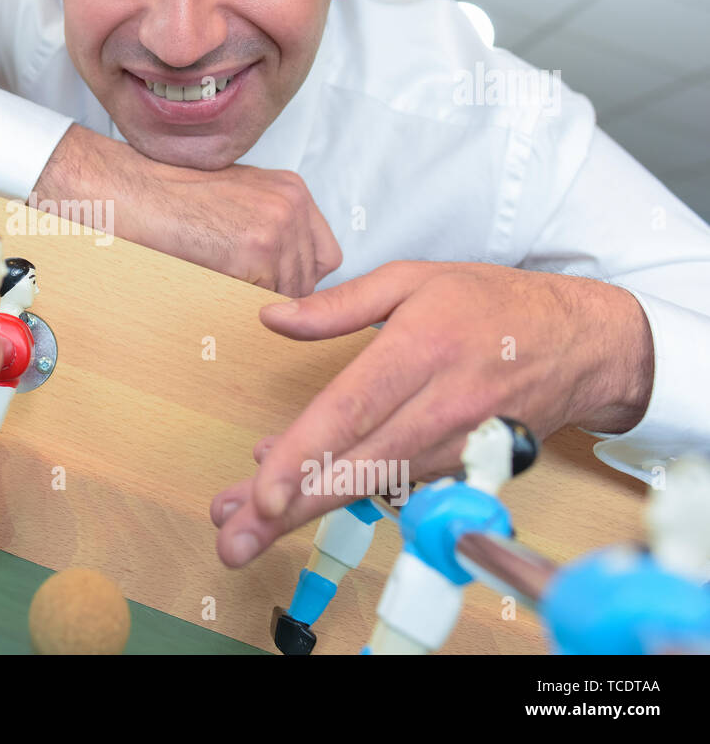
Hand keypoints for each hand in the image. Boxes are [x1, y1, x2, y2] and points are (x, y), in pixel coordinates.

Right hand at [33, 124, 341, 295]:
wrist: (131, 191)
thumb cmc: (169, 199)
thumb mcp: (236, 201)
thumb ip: (270, 229)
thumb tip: (287, 281)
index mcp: (292, 190)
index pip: (325, 257)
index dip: (296, 277)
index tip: (268, 284)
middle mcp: (293, 204)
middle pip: (309, 280)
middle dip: (277, 294)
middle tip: (236, 288)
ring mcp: (277, 227)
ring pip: (289, 296)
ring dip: (257, 302)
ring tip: (219, 283)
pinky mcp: (255, 250)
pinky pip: (262, 301)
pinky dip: (238, 303)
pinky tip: (211, 282)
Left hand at [211, 260, 654, 565]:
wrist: (584, 343)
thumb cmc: (495, 305)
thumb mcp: (414, 279)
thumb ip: (339, 304)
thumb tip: (273, 317)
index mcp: (421, 350)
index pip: (351, 411)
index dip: (303, 455)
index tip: (260, 490)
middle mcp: (440, 407)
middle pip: (354, 467)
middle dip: (289, 509)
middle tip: (234, 539)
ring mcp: (455, 445)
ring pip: (371, 488)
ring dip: (307, 512)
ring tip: (246, 532)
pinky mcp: (463, 467)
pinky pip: (394, 488)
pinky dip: (345, 496)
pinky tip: (298, 502)